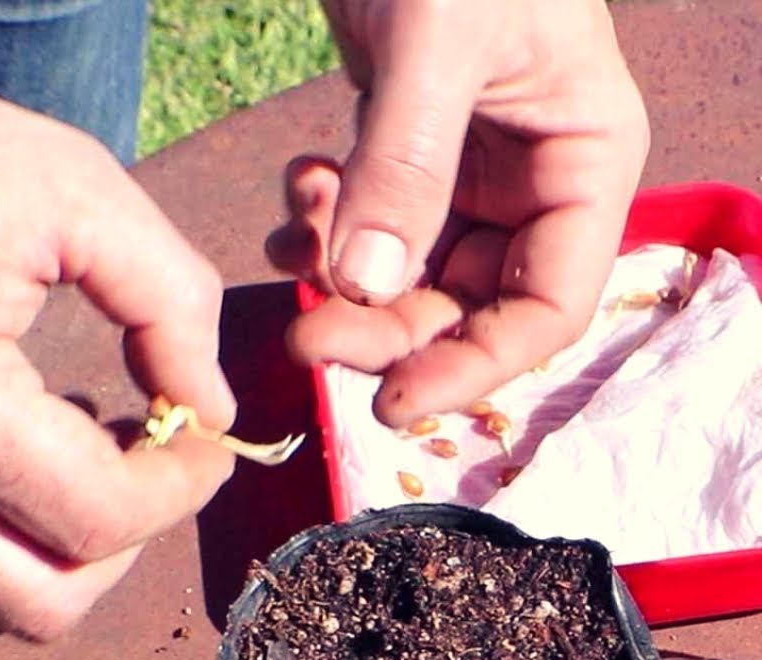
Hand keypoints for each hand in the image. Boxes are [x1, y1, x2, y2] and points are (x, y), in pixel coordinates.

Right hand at [0, 0, 235, 638]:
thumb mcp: (69, 188)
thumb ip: (169, 300)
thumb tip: (212, 406)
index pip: (94, 517)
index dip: (180, 487)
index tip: (209, 438)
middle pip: (40, 601)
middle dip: (125, 544)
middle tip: (154, 463)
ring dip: (58, 552)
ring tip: (82, 456)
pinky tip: (13, 463)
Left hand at [268, 0, 648, 426]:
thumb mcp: (439, 44)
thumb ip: (404, 166)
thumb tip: (361, 288)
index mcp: (581, 160)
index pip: (548, 305)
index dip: (474, 367)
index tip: (392, 404)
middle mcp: (530, 176)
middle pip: (462, 302)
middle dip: (381, 329)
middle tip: (305, 341)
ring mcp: (466, 167)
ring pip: (403, 271)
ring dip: (340, 279)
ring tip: (290, 238)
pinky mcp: (402, 151)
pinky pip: (363, 222)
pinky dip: (322, 224)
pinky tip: (294, 193)